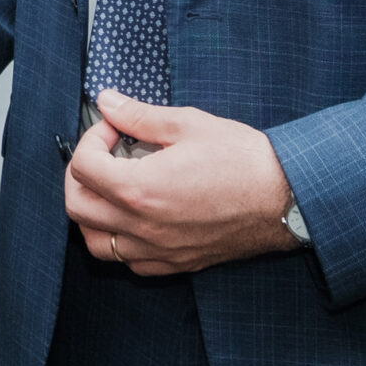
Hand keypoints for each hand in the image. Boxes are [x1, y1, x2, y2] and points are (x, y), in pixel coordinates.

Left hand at [63, 89, 295, 275]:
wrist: (288, 198)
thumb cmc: (244, 160)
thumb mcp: (188, 124)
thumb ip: (139, 116)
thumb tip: (107, 102)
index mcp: (140, 189)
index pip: (82, 167)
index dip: (90, 139)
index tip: (112, 128)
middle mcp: (143, 226)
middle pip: (77, 206)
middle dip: (79, 175)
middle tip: (102, 154)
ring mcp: (159, 250)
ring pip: (96, 243)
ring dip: (92, 213)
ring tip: (111, 188)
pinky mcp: (178, 263)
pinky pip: (130, 262)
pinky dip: (120, 241)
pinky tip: (135, 218)